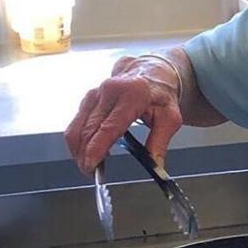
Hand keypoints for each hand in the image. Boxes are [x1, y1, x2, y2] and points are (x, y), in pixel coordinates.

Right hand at [65, 57, 182, 175]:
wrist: (151, 73)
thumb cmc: (161, 95)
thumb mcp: (170, 119)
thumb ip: (160, 143)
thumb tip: (155, 166)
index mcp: (131, 95)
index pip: (108, 126)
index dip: (96, 148)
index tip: (92, 165)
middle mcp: (108, 91)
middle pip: (88, 130)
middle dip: (85, 156)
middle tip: (93, 174)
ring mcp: (95, 93)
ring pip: (76, 128)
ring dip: (78, 151)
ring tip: (92, 166)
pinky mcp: (87, 99)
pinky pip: (76, 124)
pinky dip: (79, 141)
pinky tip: (90, 151)